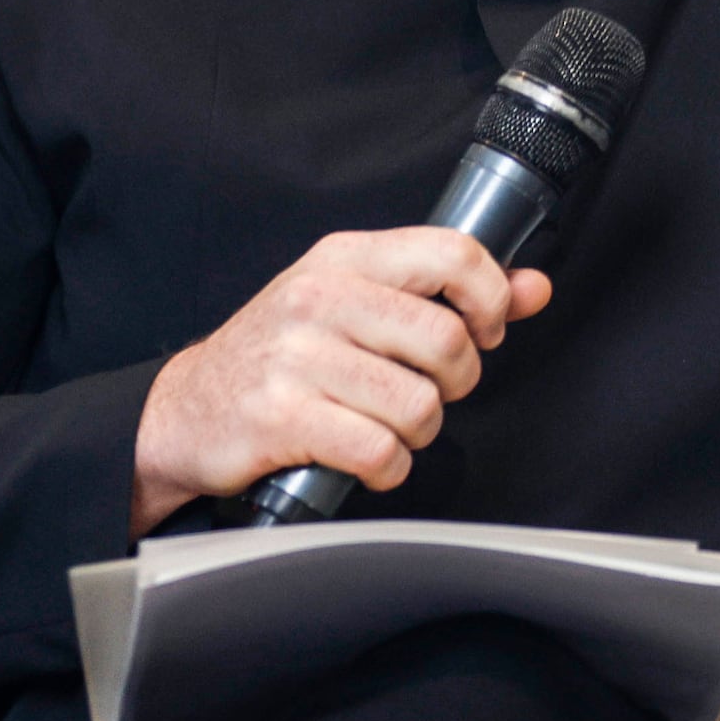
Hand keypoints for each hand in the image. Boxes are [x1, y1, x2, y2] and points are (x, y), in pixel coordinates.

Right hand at [129, 228, 549, 533]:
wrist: (183, 412)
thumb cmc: (282, 356)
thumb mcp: (359, 304)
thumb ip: (449, 293)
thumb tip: (537, 288)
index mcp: (345, 258)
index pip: (453, 253)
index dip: (490, 299)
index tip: (485, 331)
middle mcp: (319, 298)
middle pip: (445, 340)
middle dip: (458, 381)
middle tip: (433, 391)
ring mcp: (297, 359)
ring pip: (419, 404)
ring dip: (421, 431)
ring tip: (393, 426)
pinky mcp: (282, 419)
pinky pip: (379, 451)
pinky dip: (389, 467)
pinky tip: (370, 458)